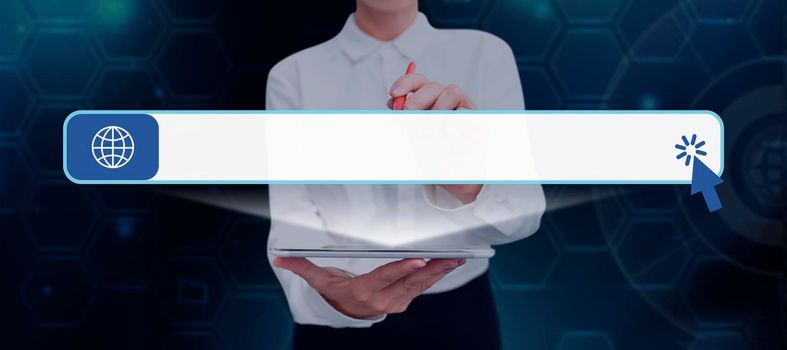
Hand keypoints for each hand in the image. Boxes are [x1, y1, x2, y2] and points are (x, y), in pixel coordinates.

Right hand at [273, 257, 464, 318]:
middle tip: (449, 257)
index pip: (385, 278)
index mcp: (364, 292)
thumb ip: (303, 267)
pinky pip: (423, 288)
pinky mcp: (405, 301)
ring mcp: (396, 303)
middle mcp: (382, 300)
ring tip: (456, 258)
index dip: (402, 269)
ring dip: (439, 272)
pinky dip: (437, 275)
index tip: (417, 260)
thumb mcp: (320, 281)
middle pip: (409, 282)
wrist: (348, 311)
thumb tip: (281, 258)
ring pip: (421, 286)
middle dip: (431, 270)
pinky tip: (450, 263)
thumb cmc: (336, 290)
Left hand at [387, 74, 482, 201]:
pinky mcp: (478, 118)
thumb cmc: (433, 153)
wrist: (453, 175)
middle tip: (408, 116)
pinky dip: (452, 126)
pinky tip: (449, 140)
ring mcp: (465, 107)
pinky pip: (465, 112)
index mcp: (431, 100)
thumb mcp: (413, 135)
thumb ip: (405, 118)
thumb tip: (392, 102)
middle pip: (433, 85)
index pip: (419, 81)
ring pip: (451, 92)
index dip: (406, 82)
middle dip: (417, 100)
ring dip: (436, 113)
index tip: (394, 93)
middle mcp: (449, 99)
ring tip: (433, 136)